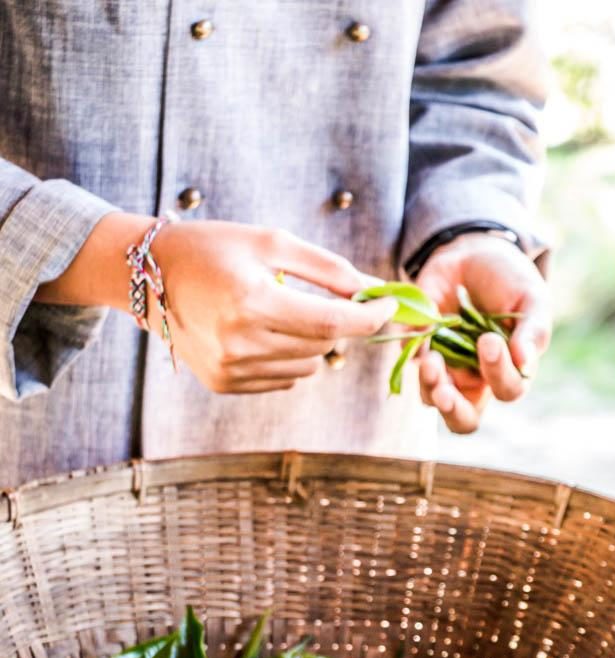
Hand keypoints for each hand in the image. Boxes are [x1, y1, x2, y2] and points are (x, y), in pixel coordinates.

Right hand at [152, 221, 396, 392]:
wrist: (149, 278)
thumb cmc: (213, 249)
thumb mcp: (270, 242)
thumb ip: (326, 267)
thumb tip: (372, 289)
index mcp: (251, 301)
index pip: (330, 323)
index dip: (368, 318)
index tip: (389, 307)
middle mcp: (239, 343)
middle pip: (321, 347)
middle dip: (338, 323)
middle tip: (335, 299)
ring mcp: (230, 369)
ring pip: (306, 367)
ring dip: (312, 342)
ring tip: (284, 311)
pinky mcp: (224, 384)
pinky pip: (283, 379)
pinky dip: (289, 358)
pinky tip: (264, 332)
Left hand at [416, 232, 551, 432]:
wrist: (474, 253)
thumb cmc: (510, 282)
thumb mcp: (531, 299)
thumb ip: (533, 331)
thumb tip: (525, 362)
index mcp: (508, 371)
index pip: (507, 390)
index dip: (498, 374)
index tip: (489, 339)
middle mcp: (475, 379)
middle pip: (463, 419)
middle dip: (453, 410)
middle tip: (445, 393)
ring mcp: (444, 368)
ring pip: (430, 398)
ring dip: (429, 384)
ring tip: (431, 360)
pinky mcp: (418, 349)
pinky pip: (409, 362)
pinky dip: (412, 352)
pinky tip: (420, 331)